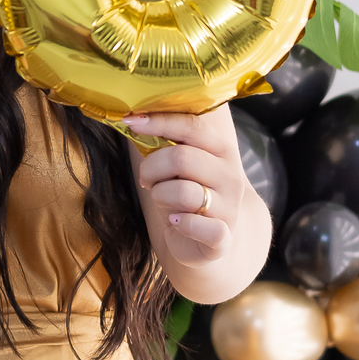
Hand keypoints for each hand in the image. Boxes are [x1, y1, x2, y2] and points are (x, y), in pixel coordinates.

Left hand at [126, 105, 263, 291]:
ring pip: (183, 192)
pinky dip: (180, 223)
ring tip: (162, 200)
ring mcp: (230, 206)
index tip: (128, 121)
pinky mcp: (223, 236)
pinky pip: (196, 226)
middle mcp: (230, 175)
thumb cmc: (188, 194)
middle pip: (181, 158)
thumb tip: (132, 119)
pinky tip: (176, 221)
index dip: (158, 121)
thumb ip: (166, 143)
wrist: (212, 240)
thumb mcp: (180, 166)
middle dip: (152, 168)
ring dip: (160, 195)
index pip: (191, 126)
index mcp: (220, 150)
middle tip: (146, 179)